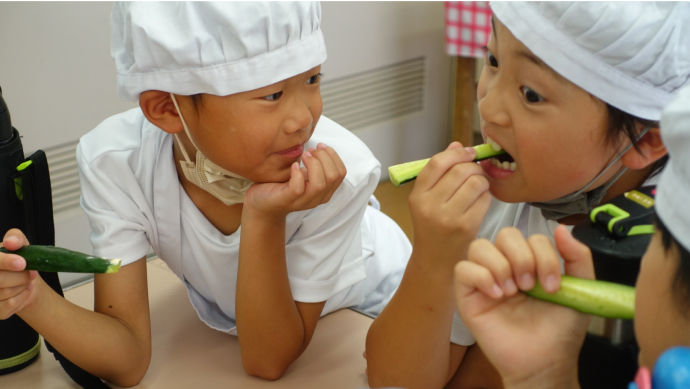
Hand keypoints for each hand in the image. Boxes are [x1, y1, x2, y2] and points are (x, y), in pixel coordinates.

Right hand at [0, 229, 37, 318]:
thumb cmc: (18, 261)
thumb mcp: (20, 245)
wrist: (25, 282)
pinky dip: (23, 296)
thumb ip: (15, 238)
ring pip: (5, 292)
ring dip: (23, 286)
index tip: (22, 262)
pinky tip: (24, 291)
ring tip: (26, 281)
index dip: (5, 262)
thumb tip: (11, 242)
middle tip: (32, 273)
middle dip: (21, 276)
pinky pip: (9, 305)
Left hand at [243, 143, 346, 217]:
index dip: (333, 155)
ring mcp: (303, 201)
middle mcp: (317, 198)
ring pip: (319, 184)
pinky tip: (293, 166)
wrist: (261, 203)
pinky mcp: (288, 200)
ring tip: (303, 156)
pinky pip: (298, 188)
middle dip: (323, 157)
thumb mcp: (304, 174)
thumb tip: (320, 146)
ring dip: (313, 164)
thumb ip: (315, 165)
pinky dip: (297, 173)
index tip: (320, 145)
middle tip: (309, 150)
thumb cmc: (282, 184)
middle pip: (333, 176)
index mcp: (325, 191)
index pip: (341, 173)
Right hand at [408, 142, 490, 270]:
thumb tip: (457, 145)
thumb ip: (440, 172)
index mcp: (417, 196)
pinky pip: (484, 199)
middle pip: (460, 170)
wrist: (435, 262)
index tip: (467, 152)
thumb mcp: (427, 200)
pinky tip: (480, 202)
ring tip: (478, 187)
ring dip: (482, 180)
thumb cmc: (432, 227)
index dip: (456, 153)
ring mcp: (448, 217)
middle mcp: (430, 206)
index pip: (437, 163)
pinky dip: (486, 197)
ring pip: (475, 182)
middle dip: (473, 167)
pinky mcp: (466, 227)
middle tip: (475, 172)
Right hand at [454, 225, 592, 387]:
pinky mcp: (467, 295)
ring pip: (479, 246)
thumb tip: (562, 229)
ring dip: (500, 265)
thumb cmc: (559, 331)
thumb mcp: (579, 289)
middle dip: (522, 256)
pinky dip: (481, 277)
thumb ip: (578, 257)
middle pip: (504, 234)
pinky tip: (497, 296)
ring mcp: (484, 280)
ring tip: (512, 291)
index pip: (529, 236)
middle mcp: (506, 266)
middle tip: (530, 285)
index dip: (543, 254)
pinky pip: (462, 269)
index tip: (553, 285)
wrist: (544, 361)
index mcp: (530, 263)